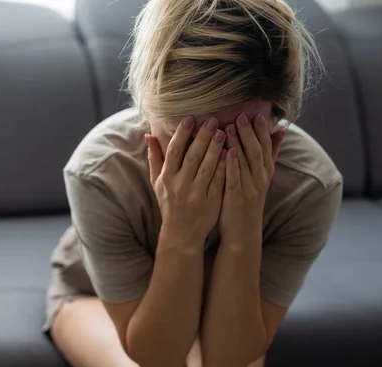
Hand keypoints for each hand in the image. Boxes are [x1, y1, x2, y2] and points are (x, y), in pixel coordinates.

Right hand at [146, 116, 226, 247]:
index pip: (174, 151)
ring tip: (224, 132)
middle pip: (192, 156)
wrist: (181, 233)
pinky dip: (225, 166)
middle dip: (203, 137)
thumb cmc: (169, 203)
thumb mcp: (157, 182)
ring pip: (207, 167)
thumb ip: (154, 158)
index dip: (182, 134)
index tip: (190, 119)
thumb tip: (149, 134)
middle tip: (213, 120)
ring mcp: (196, 194)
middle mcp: (180, 185)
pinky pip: (219, 181)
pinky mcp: (211, 202)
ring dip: (216, 148)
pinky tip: (232, 153)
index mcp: (166, 178)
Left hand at [220, 114, 284, 245]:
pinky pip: (235, 178)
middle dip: (250, 132)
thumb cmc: (247, 201)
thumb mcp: (260, 177)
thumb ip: (269, 154)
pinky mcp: (237, 198)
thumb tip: (281, 131)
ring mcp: (250, 189)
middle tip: (241, 115)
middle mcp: (260, 179)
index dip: (262, 131)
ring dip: (239, 144)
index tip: (257, 114)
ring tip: (231, 127)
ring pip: (246, 163)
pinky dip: (232, 164)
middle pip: (257, 151)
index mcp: (265, 172)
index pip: (266, 147)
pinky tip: (226, 152)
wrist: (242, 232)